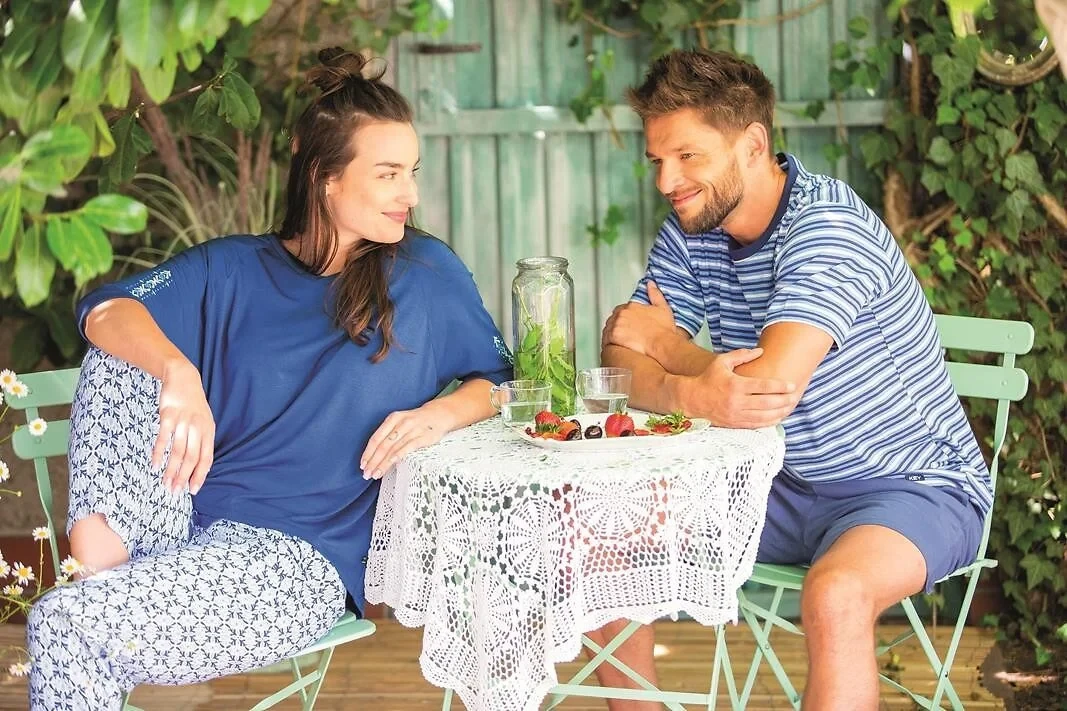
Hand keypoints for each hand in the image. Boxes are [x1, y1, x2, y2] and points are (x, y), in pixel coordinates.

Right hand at [153, 359, 214, 494]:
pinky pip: (163, 439)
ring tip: (165, 483)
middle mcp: (198, 428)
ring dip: (171, 470)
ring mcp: (183, 422)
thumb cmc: (193, 404)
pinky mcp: (168, 417)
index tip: (192, 490)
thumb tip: (200, 465)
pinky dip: (158, 454)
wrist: (183, 378)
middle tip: (175, 492)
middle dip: (183, 477)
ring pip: (178, 452)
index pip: (206, 458)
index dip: (199, 475)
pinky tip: (154, 465)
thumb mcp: (204, 421)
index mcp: (208, 431)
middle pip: (191, 458)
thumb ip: (202, 440)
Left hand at [361, 404, 450, 479]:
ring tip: (376, 474)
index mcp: (393, 419)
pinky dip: (397, 457)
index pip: (376, 438)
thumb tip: (373, 455)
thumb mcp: (400, 422)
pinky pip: (407, 448)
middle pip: (383, 445)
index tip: (362, 465)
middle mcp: (401, 423)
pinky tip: (390, 465)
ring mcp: (412, 430)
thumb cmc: (416, 421)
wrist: (439, 414)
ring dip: (383, 463)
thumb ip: (388, 435)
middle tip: (367, 474)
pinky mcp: (423, 437)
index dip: (368, 453)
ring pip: (393, 449)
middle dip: (373, 461)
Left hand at [601, 281, 681, 356]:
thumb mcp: (663, 308)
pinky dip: (610, 342)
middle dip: (620, 325)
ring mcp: (616, 325)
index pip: (623, 310)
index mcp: (632, 306)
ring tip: (624, 341)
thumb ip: (655, 294)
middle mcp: (622, 314)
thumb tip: (650, 284)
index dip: (627, 318)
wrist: (662, 345)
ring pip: (609, 328)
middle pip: (615, 319)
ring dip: (614, 333)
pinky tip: (618, 346)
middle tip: (628, 334)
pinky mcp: (612, 337)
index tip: (631, 325)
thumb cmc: (663, 331)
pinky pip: (606, 339)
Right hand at [691, 348, 797, 427]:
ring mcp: (735, 414)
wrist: (691, 399)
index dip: (780, 386)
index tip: (791, 385)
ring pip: (763, 416)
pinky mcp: (734, 424)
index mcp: (735, 385)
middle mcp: (736, 401)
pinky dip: (769, 422)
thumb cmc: (708, 378)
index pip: (763, 386)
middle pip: (767, 402)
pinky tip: (778, 417)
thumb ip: (741, 355)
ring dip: (779, 412)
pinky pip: (756, 425)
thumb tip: (760, 351)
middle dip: (784, 400)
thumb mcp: (722, 362)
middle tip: (795, 396)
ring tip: (790, 407)